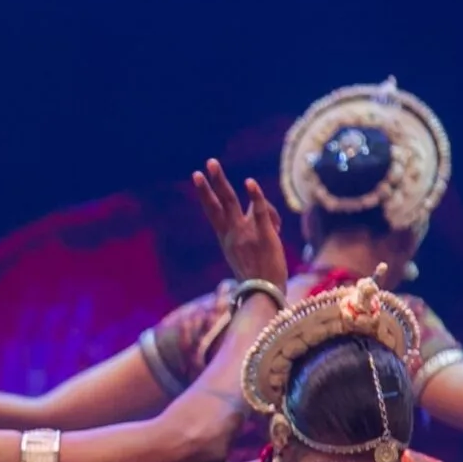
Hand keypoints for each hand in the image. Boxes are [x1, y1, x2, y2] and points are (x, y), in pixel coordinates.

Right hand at [191, 157, 290, 287]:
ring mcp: (246, 234)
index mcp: (227, 239)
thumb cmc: (259, 276)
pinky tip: (249, 183)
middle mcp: (233, 234)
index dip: (206, 193)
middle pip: (219, 204)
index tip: (197, 176)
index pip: (214, 211)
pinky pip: (258, 212)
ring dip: (221, 182)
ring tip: (213, 164)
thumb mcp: (248, 250)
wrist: (264, 296)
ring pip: (231, 202)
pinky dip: (254, 197)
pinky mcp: (265, 236)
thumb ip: (252, 225)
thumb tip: (261, 205)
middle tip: (206, 164)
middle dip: (211, 183)